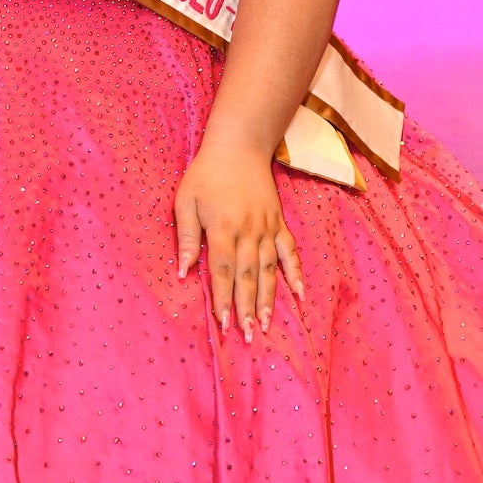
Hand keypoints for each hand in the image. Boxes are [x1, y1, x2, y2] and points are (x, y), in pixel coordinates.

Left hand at [174, 139, 303, 340]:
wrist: (238, 146)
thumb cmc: (206, 174)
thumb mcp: (185, 200)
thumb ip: (186, 236)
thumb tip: (182, 271)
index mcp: (222, 228)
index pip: (222, 271)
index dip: (223, 299)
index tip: (224, 324)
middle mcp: (248, 232)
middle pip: (247, 276)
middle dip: (247, 308)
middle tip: (247, 336)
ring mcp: (267, 228)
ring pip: (268, 270)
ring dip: (269, 299)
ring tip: (266, 325)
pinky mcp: (278, 223)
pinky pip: (289, 251)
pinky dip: (295, 273)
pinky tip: (299, 294)